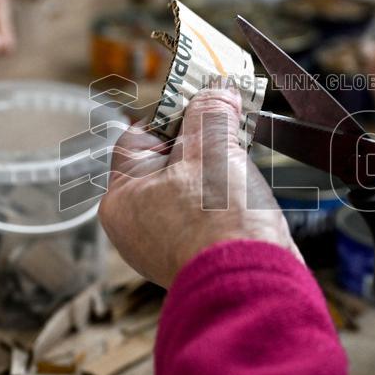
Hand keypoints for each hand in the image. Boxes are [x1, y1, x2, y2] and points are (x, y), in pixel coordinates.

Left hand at [99, 89, 300, 287]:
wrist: (253, 283)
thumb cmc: (218, 220)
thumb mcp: (212, 147)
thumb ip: (210, 112)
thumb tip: (216, 91)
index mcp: (121, 198)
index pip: (137, 136)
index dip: (173, 115)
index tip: (203, 103)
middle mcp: (135, 226)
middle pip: (166, 163)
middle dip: (200, 145)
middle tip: (228, 131)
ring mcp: (165, 246)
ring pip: (189, 190)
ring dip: (216, 173)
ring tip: (240, 165)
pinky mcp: (196, 259)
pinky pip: (205, 217)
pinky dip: (224, 203)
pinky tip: (245, 197)